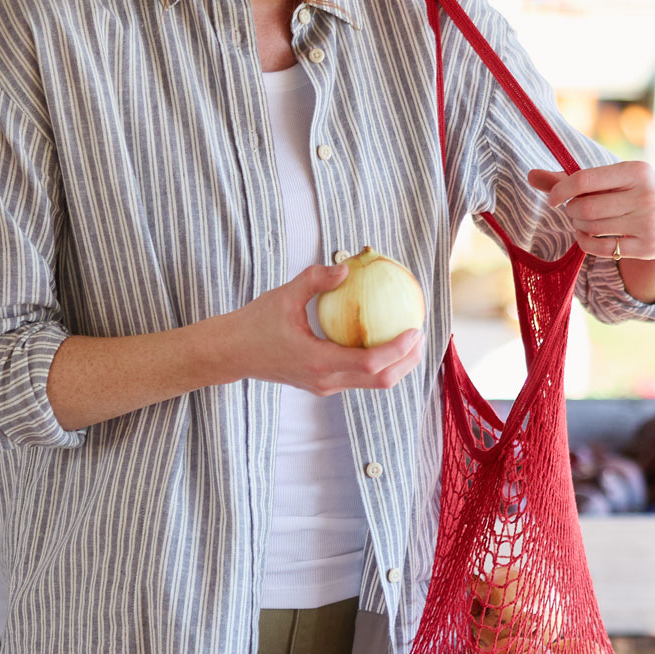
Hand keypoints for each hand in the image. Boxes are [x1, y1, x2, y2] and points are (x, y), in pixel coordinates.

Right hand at [227, 263, 426, 395]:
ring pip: (373, 384)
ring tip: (411, 340)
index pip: (371, 363)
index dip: (399, 349)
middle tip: (422, 335)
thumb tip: (347, 267)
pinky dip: (379, 363)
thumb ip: (316, 279)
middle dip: (408, 362)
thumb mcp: (285, 294)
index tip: (416, 329)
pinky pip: (359, 377)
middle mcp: (326, 380)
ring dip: (397, 365)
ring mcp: (325, 386)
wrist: (232, 353)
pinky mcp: (323, 384)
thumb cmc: (255, 322)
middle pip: (381, 381)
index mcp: (319, 362)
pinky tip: (384, 339)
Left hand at [527, 161, 654, 261]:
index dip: (561, 190)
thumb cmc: (643, 191)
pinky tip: (587, 235)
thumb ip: (575, 178)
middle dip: (571, 210)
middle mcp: (645, 196)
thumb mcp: (619, 177)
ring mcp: (648, 224)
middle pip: (586, 206)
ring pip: (592, 227)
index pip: (586, 179)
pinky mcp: (648, 247)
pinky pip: (602, 248)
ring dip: (578, 225)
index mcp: (637, 171)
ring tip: (581, 221)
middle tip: (573, 210)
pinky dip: (586, 242)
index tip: (553, 199)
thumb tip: (530, 175)